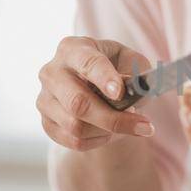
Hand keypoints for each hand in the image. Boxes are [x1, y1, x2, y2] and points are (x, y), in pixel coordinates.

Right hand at [37, 36, 157, 151]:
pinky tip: (110, 132)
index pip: (87, 63)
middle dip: (114, 119)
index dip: (104, 78)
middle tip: (145, 126)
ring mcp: (45, 99)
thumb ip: (135, 72)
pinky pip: (74, 141)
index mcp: (72, 48)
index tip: (120, 94)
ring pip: (76, 127)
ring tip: (127, 125)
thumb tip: (137, 89)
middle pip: (78, 103)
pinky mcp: (46, 122)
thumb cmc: (114, 67)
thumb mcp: (129, 60)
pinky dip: (98, 141)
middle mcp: (52, 72)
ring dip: (109, 131)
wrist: (94, 85)